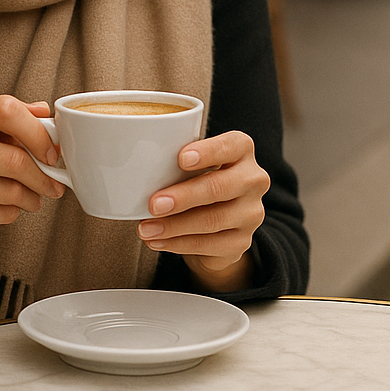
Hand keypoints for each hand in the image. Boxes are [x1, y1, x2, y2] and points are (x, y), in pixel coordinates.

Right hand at [0, 96, 63, 300]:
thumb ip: (6, 118)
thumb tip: (46, 113)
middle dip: (43, 175)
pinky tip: (7, 207)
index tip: (50, 150)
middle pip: (14, 158)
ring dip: (32, 197)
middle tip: (53, 182)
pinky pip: (2, 213)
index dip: (38, 132)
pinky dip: (13, 212)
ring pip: (12, 191)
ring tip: (31, 196)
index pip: (7, 110)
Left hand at [135, 130, 268, 291]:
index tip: (181, 159)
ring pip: (212, 220)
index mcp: (241, 150)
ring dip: (174, 226)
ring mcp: (251, 213)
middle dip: (183, 197)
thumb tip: (136, 166)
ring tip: (146, 228)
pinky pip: (209, 245)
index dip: (208, 152)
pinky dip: (178, 244)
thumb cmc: (198, 180)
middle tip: (154, 204)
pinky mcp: (242, 242)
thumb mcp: (191, 164)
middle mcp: (253, 179)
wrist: (219, 223)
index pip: (231, 145)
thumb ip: (175, 160)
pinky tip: (158, 241)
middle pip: (219, 187)